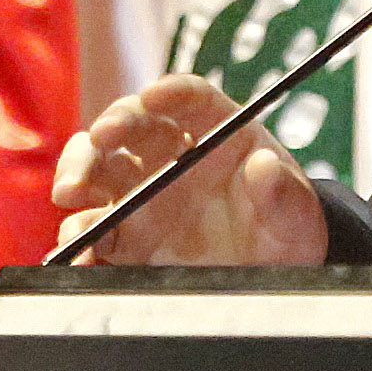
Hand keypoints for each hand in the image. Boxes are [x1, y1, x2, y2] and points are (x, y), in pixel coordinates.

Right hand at [49, 73, 327, 265]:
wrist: (270, 278)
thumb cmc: (288, 232)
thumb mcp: (298, 217)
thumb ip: (284, 193)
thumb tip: (265, 167)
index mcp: (218, 134)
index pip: (192, 99)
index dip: (172, 92)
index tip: (154, 98)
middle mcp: (172, 156)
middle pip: (132, 124)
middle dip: (110, 127)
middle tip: (100, 141)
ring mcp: (144, 196)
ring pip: (99, 169)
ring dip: (79, 173)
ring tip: (73, 195)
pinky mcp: (127, 239)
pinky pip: (94, 232)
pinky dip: (79, 239)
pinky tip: (74, 249)